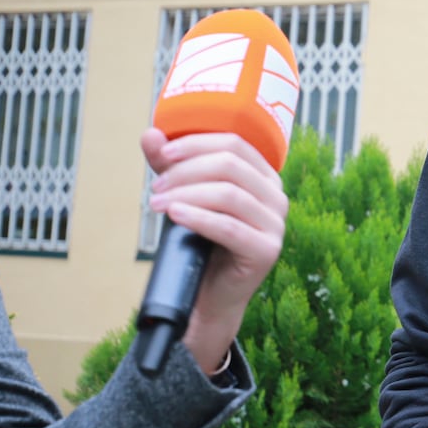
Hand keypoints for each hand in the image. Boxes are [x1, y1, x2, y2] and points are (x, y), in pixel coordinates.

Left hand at [141, 128, 287, 373]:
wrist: (208, 294)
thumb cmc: (199, 240)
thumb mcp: (184, 196)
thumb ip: (170, 165)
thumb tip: (150, 134)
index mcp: (264, 177)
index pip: (235, 143)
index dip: (196, 144)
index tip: (162, 155)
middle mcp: (277, 197)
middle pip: (230, 165)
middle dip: (186, 171)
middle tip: (155, 189)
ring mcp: (276, 225)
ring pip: (228, 194)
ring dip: (186, 194)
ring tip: (156, 205)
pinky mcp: (267, 250)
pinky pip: (229, 227)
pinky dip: (197, 217)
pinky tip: (174, 215)